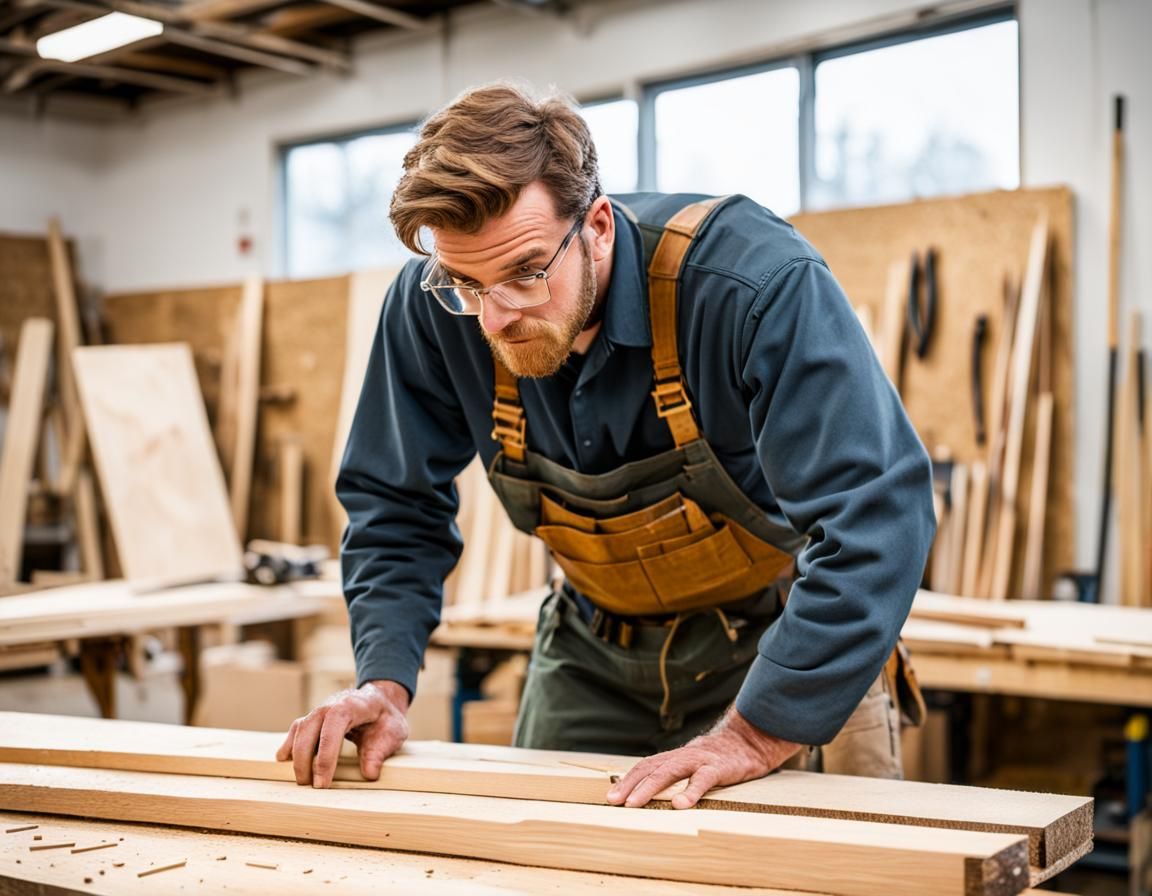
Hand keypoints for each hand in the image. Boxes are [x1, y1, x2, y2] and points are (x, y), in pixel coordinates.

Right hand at [276, 680, 409, 787]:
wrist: (381, 701)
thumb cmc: (385, 718)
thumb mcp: (393, 732)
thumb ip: (380, 752)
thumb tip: (369, 774)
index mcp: (351, 706)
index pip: (333, 726)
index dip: (325, 756)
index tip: (322, 783)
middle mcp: (330, 705)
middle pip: (308, 729)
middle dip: (305, 760)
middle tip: (310, 787)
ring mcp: (319, 712)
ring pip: (299, 730)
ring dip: (296, 756)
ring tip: (301, 781)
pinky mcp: (313, 720)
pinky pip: (297, 731)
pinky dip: (289, 745)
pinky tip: (285, 760)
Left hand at [605, 707, 800, 808]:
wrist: (748, 742)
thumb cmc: (717, 760)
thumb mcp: (692, 767)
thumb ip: (674, 777)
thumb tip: (650, 796)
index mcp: (674, 758)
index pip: (645, 766)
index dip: (627, 780)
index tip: (611, 797)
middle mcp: (682, 757)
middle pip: (651, 768)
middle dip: (630, 784)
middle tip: (614, 801)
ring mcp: (699, 760)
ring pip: (669, 772)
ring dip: (649, 788)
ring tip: (634, 804)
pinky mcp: (718, 768)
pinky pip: (702, 779)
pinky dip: (691, 791)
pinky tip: (680, 805)